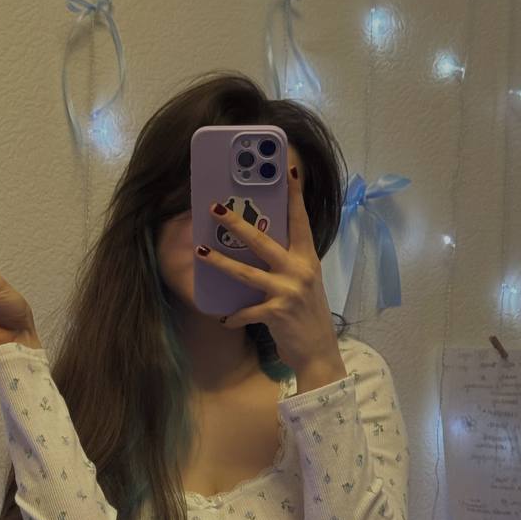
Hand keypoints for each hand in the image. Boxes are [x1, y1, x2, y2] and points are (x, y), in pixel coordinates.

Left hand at [194, 167, 338, 374]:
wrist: (319, 352)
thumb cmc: (308, 316)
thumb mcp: (305, 284)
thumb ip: (288, 265)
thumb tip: (262, 248)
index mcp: (307, 259)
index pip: (301, 220)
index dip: (294, 193)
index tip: (288, 168)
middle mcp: (299, 270)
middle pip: (262, 240)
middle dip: (237, 223)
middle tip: (215, 208)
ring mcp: (288, 291)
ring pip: (246, 272)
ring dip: (221, 262)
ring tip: (201, 252)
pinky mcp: (277, 313)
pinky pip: (247, 311)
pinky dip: (234, 316)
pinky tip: (224, 319)